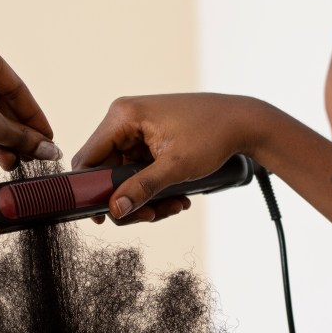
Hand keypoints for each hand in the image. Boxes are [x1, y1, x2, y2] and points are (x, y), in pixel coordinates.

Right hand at [72, 93, 268, 223]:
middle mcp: (125, 119)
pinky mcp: (149, 139)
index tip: (102, 216)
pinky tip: (177, 196)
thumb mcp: (176, 167)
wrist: (242, 122)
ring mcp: (137, 130)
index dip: (90, 190)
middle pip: (106, 172)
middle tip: (152, 216)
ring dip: (146, 198)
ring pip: (125, 176)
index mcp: (123, 116)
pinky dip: (154, 188)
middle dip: (129, 199)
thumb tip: (116, 210)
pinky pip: (139, 171)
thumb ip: (142, 189)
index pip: (88, 158)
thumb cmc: (212, 134)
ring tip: (174, 205)